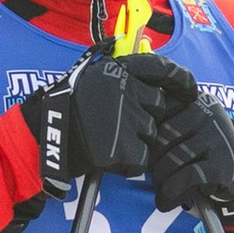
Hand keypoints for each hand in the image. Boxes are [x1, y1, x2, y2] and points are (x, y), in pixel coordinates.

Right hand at [17, 52, 175, 198]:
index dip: (180, 79)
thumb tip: (155, 75)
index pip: (160, 68)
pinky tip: (105, 156)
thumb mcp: (92, 79)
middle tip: (116, 124)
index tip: (191, 90)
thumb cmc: (66, 109)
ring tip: (106, 140)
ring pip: (150, 136)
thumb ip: (122, 77)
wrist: (42, 136)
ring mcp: (125, 119)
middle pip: (157, 107)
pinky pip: (140, 160)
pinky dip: (126, 164)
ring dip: (135, 142)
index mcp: (116, 71)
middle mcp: (125, 91)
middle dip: (145, 118)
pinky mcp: (122, 148)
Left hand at [143, 60, 233, 223]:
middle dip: (152, 164)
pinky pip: (184, 179)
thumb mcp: (192, 125)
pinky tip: (167, 201)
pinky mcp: (222, 165)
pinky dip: (171, 194)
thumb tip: (127, 134)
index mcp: (195, 101)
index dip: (146, 138)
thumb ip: (166, 121)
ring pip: (170, 162)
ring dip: (160, 182)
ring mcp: (217, 138)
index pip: (157, 115)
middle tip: (154, 177)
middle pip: (159, 141)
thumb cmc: (208, 150)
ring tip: (161, 190)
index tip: (146, 153)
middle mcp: (207, 114)